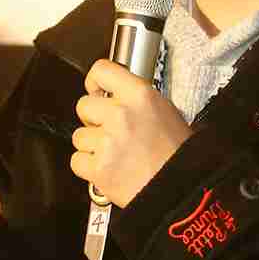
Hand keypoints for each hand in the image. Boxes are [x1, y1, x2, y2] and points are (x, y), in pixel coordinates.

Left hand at [70, 59, 191, 207]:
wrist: (181, 189)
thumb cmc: (177, 153)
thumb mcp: (165, 111)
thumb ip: (136, 100)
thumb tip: (113, 96)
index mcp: (139, 95)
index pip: (101, 70)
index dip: (95, 82)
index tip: (96, 91)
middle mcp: (120, 114)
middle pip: (83, 105)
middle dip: (93, 119)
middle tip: (110, 131)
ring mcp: (107, 141)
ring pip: (78, 136)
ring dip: (91, 145)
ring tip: (114, 154)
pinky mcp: (98, 168)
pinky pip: (77, 160)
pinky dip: (89, 167)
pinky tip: (108, 168)